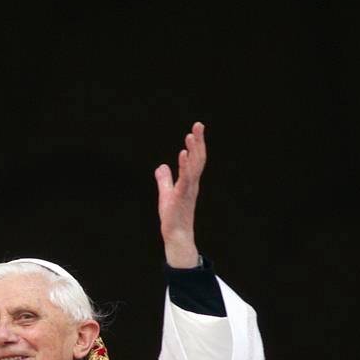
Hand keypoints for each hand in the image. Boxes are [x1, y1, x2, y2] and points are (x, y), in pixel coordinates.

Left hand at [154, 122, 206, 267]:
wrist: (176, 236)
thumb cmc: (173, 217)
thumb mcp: (165, 194)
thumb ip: (164, 180)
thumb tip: (161, 167)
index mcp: (190, 182)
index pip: (195, 159)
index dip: (196, 145)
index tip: (196, 129)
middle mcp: (192, 183)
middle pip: (198, 159)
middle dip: (199, 141)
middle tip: (198, 124)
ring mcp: (188, 190)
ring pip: (194, 167)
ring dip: (193, 150)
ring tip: (191, 135)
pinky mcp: (181, 197)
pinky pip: (185, 179)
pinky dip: (185, 166)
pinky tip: (183, 154)